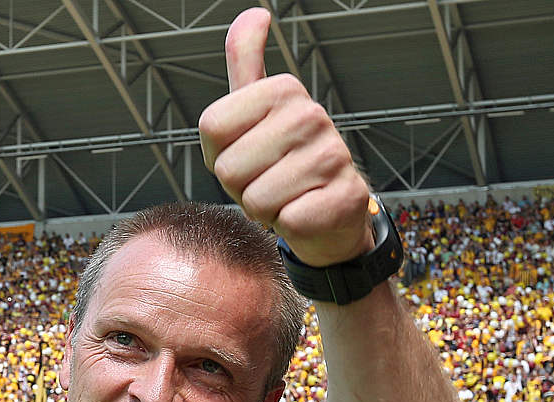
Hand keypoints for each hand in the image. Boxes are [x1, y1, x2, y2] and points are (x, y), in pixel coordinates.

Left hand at [198, 8, 371, 266]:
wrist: (328, 216)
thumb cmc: (281, 164)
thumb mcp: (256, 111)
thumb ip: (245, 62)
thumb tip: (254, 13)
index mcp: (284, 90)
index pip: (210, 128)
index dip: (218, 153)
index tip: (247, 154)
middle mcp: (312, 115)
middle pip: (228, 168)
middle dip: (239, 186)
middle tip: (268, 181)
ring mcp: (332, 156)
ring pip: (255, 199)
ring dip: (263, 209)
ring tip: (286, 197)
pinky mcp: (343, 198)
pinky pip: (285, 222)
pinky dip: (289, 227)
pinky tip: (306, 213)